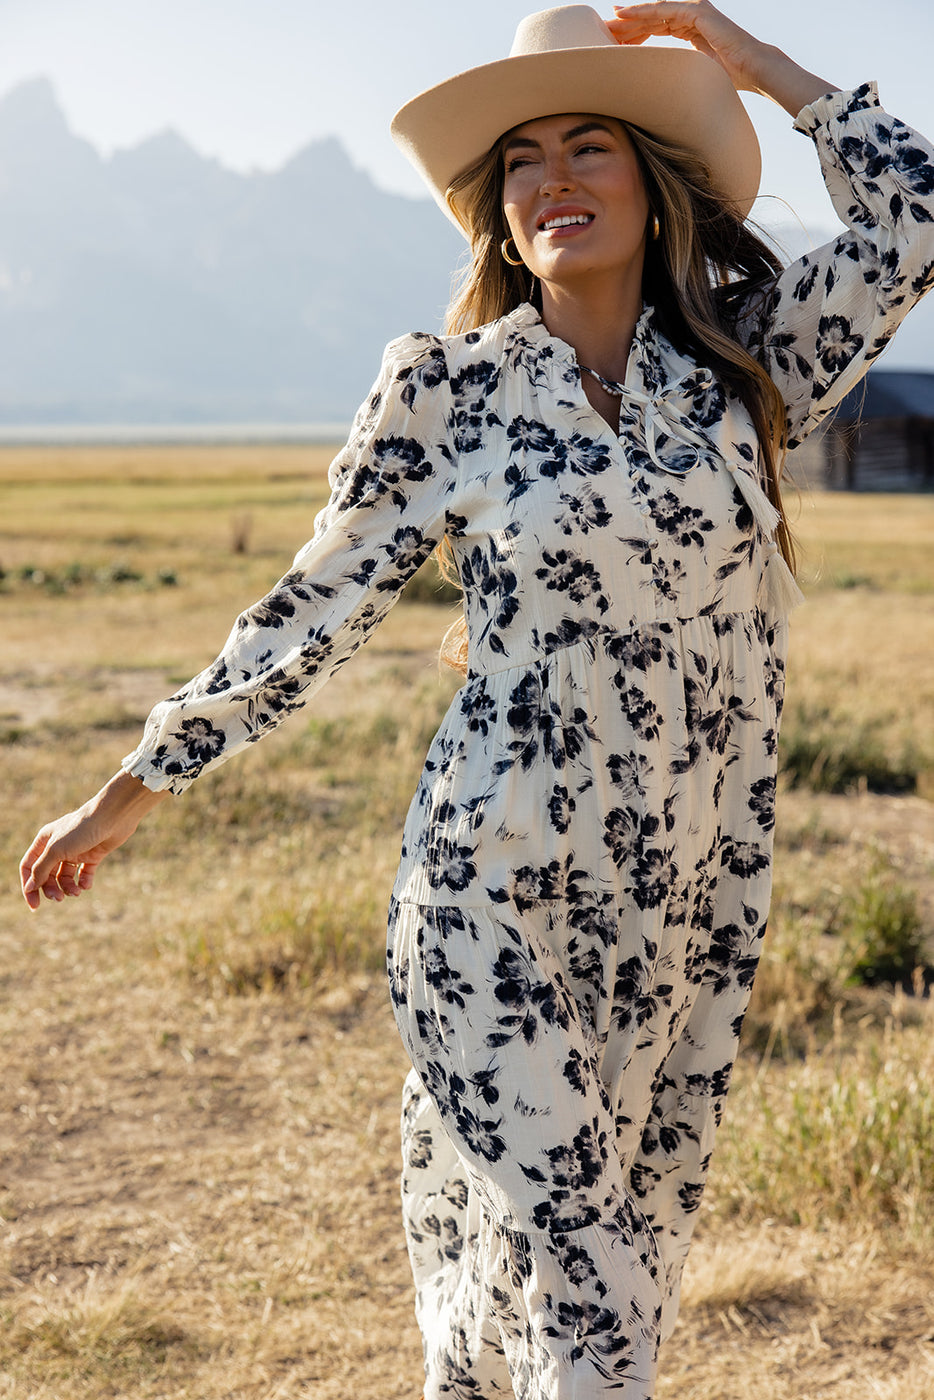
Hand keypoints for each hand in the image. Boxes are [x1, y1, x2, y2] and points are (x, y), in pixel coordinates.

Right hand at [20, 771, 168, 909]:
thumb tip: (30, 887)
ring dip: (68, 888)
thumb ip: (41, 869)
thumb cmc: (82, 829)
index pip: (29, 867)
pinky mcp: (93, 854)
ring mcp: (76, 851)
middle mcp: (58, 846)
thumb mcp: (56, 850)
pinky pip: (85, 873)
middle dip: (51, 889)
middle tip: (58, 899)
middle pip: (47, 874)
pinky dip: (84, 882)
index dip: (29, 886)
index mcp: (44, 841)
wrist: (113, 817)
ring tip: (76, 892)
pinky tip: (86, 885)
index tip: (35, 905)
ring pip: (66, 876)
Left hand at [608, 1, 768, 91]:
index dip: (634, 33)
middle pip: (652, 17)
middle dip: (628, 24)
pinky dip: (643, 10)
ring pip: (654, 11)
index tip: (613, 42)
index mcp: (688, 30)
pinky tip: (624, 13)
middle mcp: (690, 16)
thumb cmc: (727, 79)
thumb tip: (656, 94)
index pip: (655, 28)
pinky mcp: (697, 10)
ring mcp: (693, 10)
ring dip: (630, 15)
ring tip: (609, 20)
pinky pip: (663, 8)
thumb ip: (675, 73)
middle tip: (604, 30)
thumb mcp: (692, 74)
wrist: (751, 70)